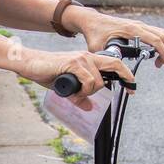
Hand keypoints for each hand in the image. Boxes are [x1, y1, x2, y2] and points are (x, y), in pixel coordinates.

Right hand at [20, 47, 135, 110]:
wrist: (30, 64)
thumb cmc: (47, 73)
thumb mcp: (67, 88)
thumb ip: (79, 96)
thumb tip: (90, 107)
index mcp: (88, 60)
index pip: (113, 64)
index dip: (126, 75)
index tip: (132, 88)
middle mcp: (87, 57)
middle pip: (115, 64)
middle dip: (126, 77)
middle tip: (131, 90)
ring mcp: (81, 59)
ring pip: (98, 80)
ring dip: (89, 92)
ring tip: (75, 94)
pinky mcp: (73, 63)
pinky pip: (88, 80)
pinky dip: (83, 91)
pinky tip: (73, 92)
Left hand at [71, 9, 163, 67]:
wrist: (92, 21)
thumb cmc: (95, 33)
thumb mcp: (97, 48)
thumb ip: (106, 58)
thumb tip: (112, 72)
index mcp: (131, 29)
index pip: (154, 39)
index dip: (163, 52)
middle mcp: (138, 25)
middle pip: (162, 37)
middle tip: (163, 66)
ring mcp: (140, 25)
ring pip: (162, 33)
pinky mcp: (140, 26)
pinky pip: (158, 30)